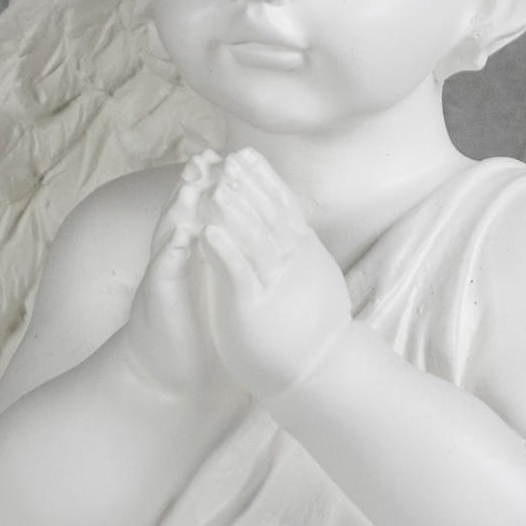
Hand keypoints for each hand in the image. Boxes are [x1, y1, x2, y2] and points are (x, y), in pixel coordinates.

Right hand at [122, 150, 221, 396]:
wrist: (168, 377)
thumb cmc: (199, 334)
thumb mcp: (219, 292)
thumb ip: (230, 264)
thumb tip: (255, 243)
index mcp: (193, 258)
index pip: (202, 215)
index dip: (215, 188)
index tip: (231, 161)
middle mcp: (175, 261)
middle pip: (183, 213)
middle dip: (195, 184)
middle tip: (209, 155)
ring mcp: (164, 277)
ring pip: (170, 233)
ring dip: (181, 205)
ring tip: (194, 179)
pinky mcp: (158, 299)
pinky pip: (165, 269)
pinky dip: (173, 249)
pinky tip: (183, 231)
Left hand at [199, 147, 354, 401]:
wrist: (318, 371)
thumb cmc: (309, 329)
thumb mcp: (310, 279)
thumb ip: (299, 253)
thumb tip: (295, 231)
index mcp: (301, 253)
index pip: (282, 206)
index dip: (263, 178)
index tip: (245, 154)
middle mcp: (291, 262)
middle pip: (270, 213)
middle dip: (248, 184)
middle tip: (228, 158)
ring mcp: (274, 283)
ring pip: (256, 238)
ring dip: (235, 210)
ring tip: (217, 186)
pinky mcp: (255, 306)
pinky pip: (239, 273)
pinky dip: (225, 249)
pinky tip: (207, 231)